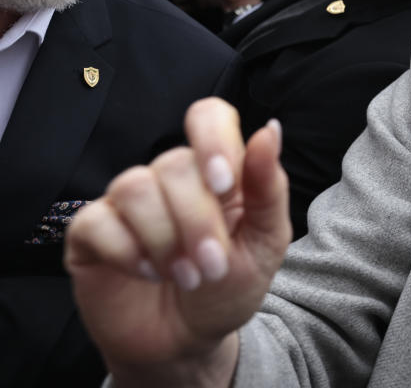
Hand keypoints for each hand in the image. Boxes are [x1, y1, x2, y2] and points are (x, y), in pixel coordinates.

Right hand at [65, 99, 291, 385]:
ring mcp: (128, 202)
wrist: (188, 343)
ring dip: (165, 239)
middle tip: (212, 267)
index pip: (208, 116)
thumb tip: (269, 130)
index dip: (213, 140)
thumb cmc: (230, 287)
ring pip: (134, 186)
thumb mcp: (265, 243)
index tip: (223, 185)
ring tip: (186, 277)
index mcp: (217, 170)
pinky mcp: (92, 232)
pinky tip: (148, 274)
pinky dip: (127, 252)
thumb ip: (268, 188)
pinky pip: (97, 221)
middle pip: (174, 164)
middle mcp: (170, 177)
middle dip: (197, 221)